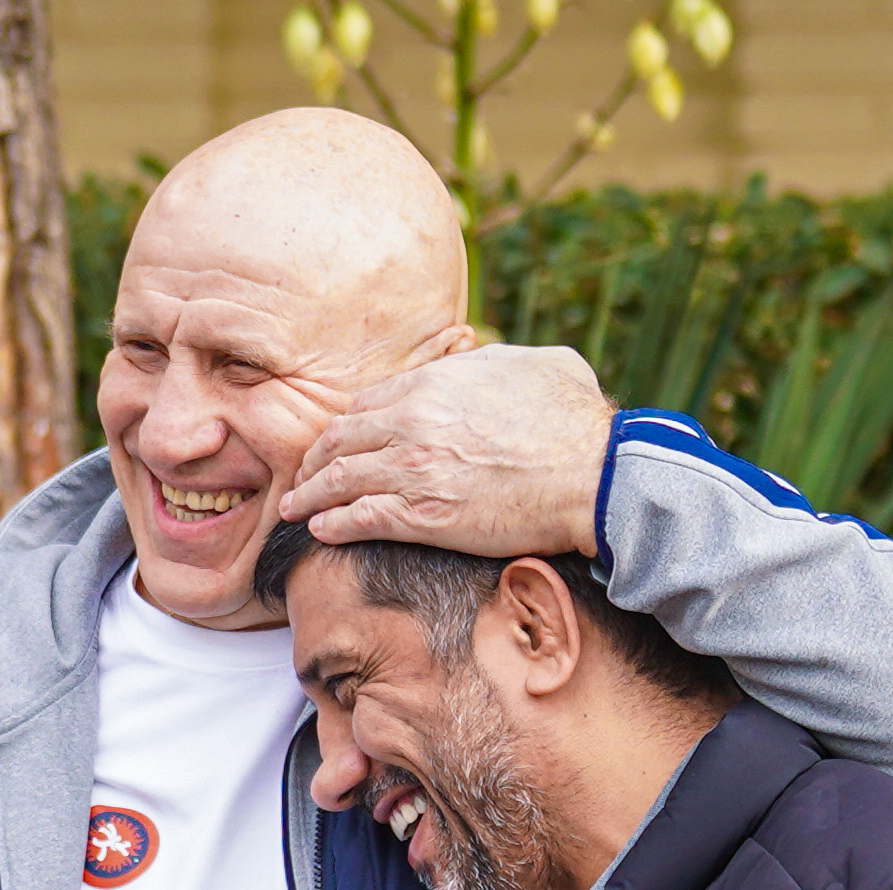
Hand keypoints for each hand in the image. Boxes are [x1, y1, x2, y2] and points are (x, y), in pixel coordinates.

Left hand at [282, 342, 616, 558]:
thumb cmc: (576, 419)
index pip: (368, 403)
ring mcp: (415, 471)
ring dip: (312, 495)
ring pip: (341, 480)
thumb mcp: (533, 364)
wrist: (596, 475)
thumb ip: (489, 362)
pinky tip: (321, 530)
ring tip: (296, 507)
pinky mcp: (425, 516)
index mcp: (435, 384)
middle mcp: (414, 424)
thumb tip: (475, 357)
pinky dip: (334, 524)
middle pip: (342, 439)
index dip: (348, 425)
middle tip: (303, 475)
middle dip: (316, 459)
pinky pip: (360, 519)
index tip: (339, 440)